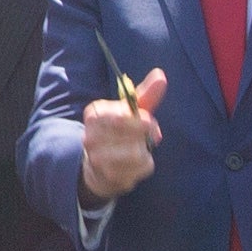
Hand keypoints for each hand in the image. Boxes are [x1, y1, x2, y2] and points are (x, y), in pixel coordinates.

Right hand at [76, 68, 170, 205]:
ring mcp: (98, 158)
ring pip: (136, 152)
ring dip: (144, 150)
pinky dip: (145, 164)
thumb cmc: (119, 132)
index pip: (124, 115)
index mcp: (95, 114)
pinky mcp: (109, 176)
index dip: (143, 120)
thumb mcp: (129, 111)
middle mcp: (91, 136)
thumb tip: (161, 74)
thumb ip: (145, 95)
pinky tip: (136, 163)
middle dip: (145, 134)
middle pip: (132, 133)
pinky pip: (139, 168)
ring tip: (138, 150)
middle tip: (147, 136)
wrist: (99, 167)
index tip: (149, 121)